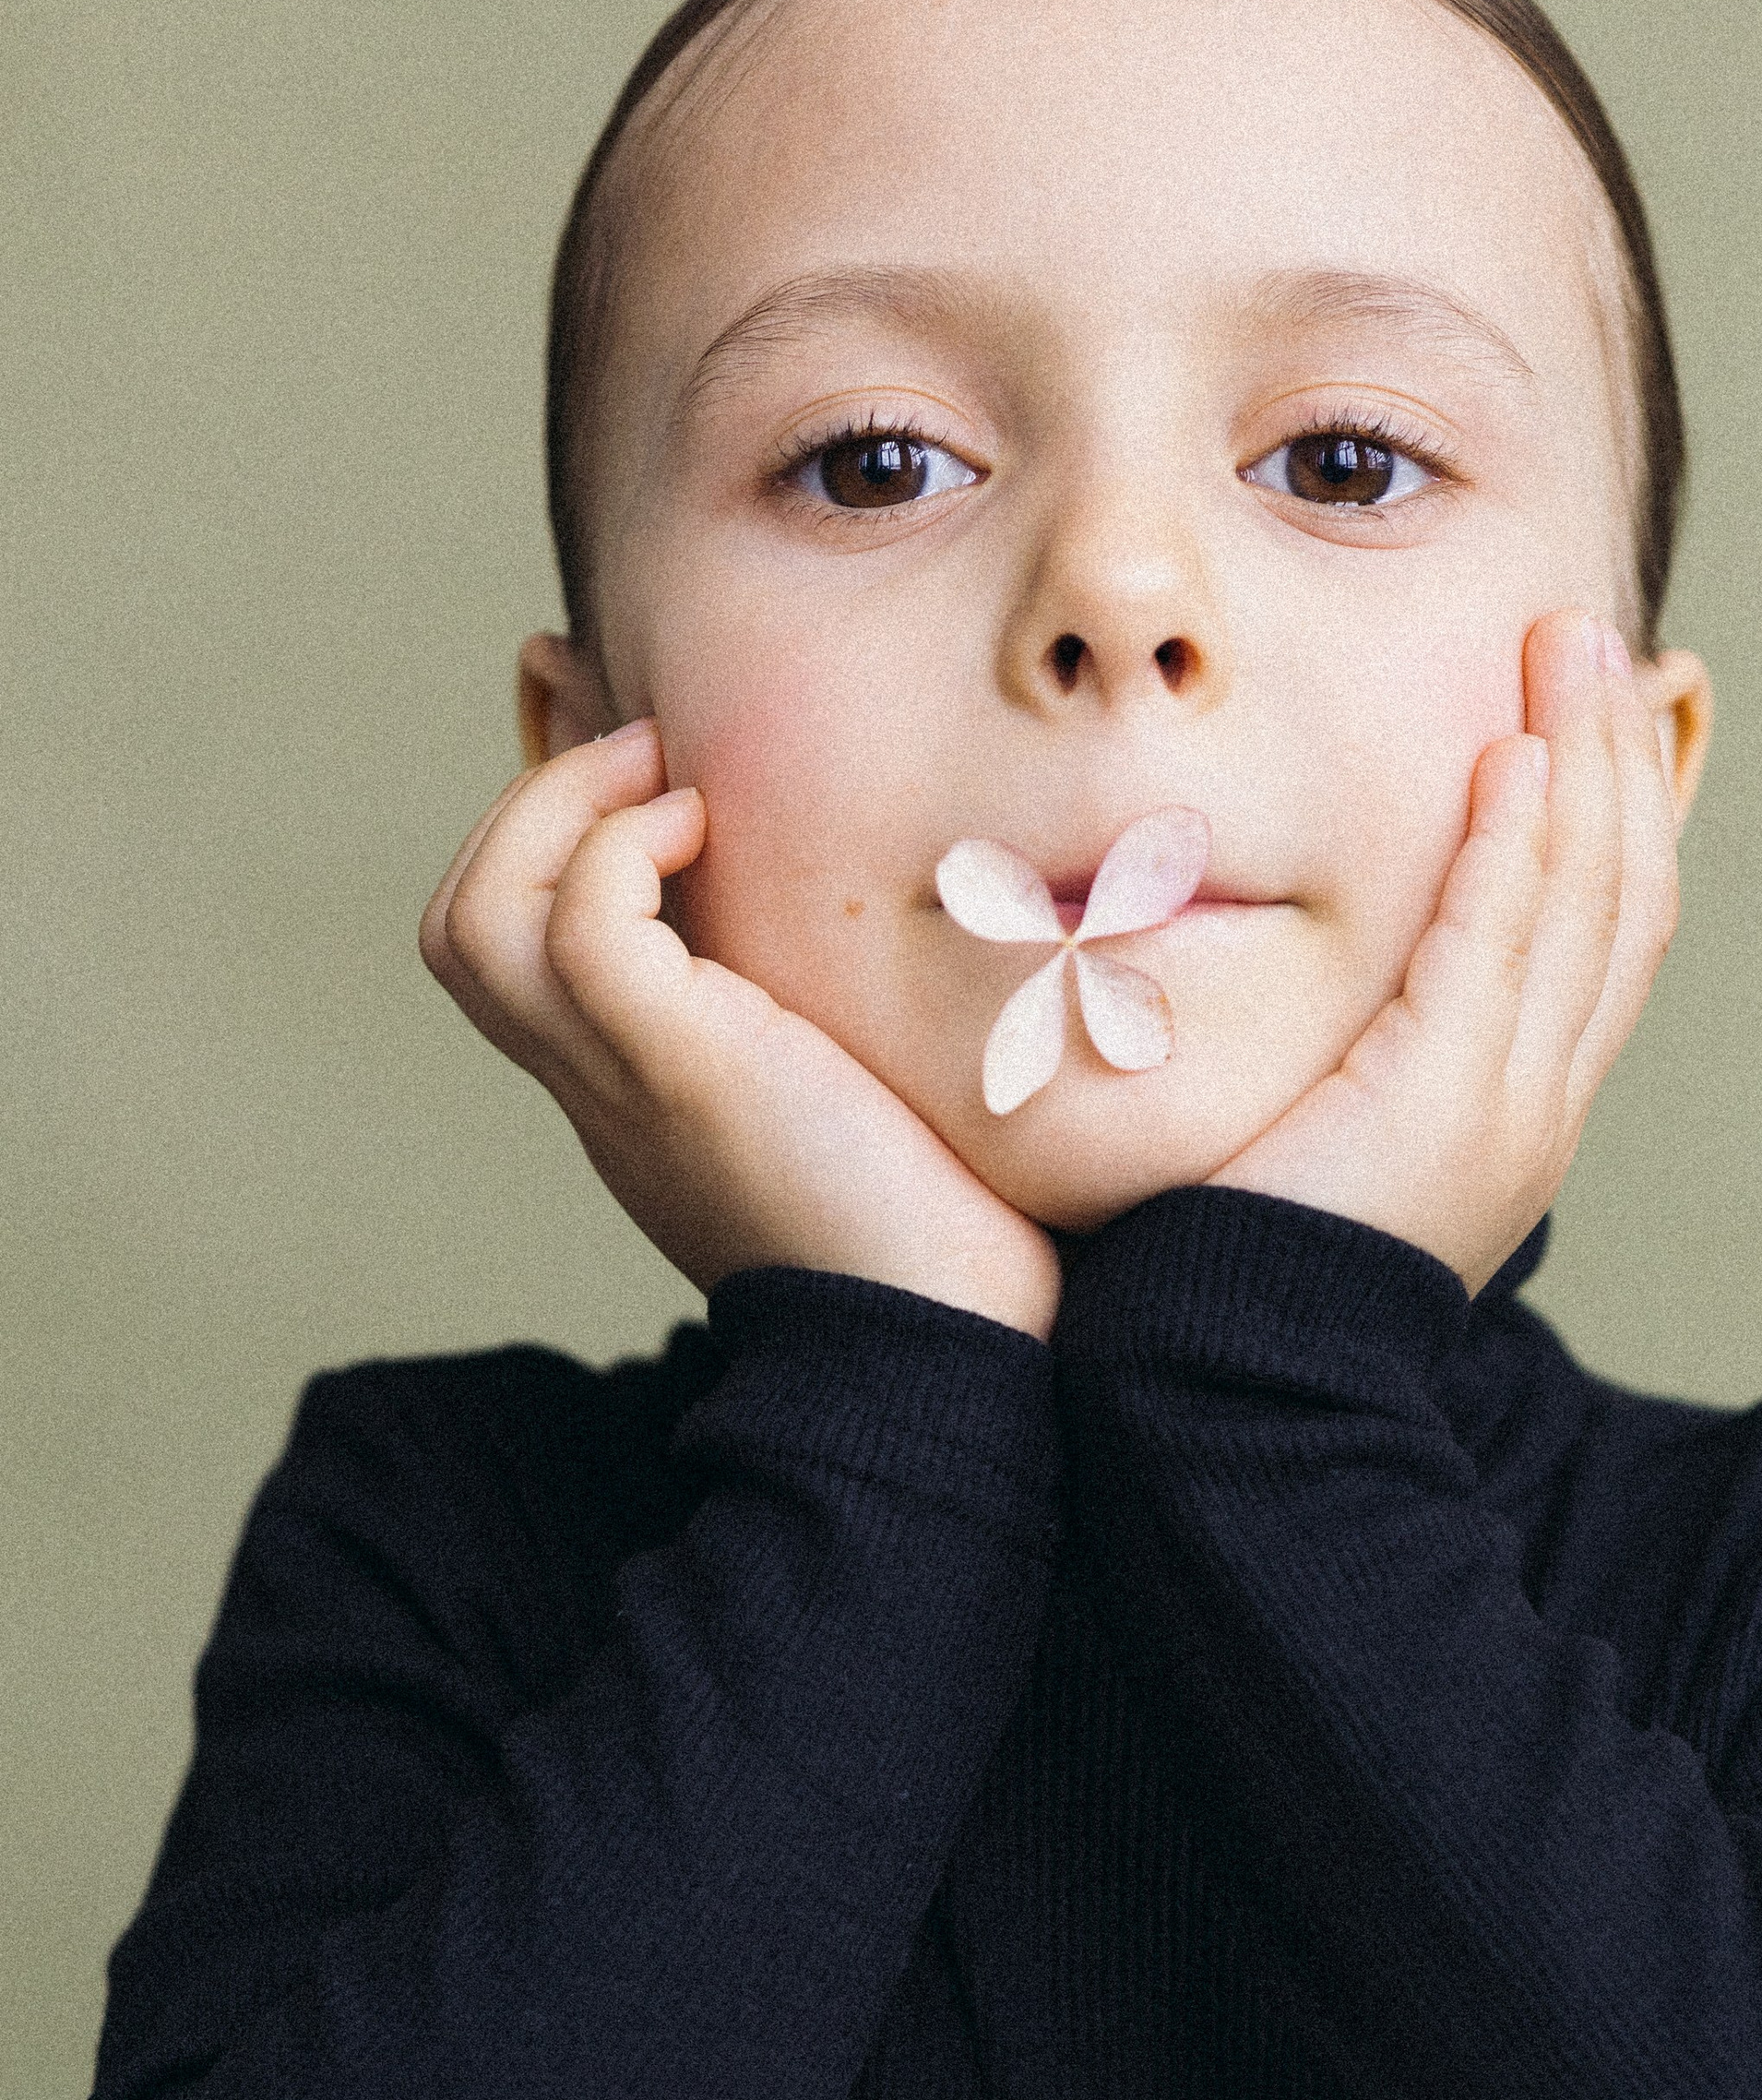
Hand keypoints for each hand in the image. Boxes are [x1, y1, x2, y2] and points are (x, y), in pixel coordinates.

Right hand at [420, 721, 1063, 1336]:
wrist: (959, 1346)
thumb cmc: (951, 1232)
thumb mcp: (861, 1094)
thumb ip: (823, 1019)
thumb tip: (882, 917)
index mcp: (639, 1094)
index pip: (517, 957)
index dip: (552, 845)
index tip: (658, 778)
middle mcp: (609, 1092)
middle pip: (463, 931)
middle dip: (532, 807)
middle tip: (653, 754)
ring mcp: (629, 1086)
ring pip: (478, 924)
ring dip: (556, 810)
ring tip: (670, 776)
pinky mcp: (682, 1074)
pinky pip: (580, 930)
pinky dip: (622, 849)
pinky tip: (711, 829)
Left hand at [1210, 613, 1691, 1292]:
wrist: (1232, 1391)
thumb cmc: (1236, 1270)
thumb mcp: (1317, 1133)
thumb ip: (1348, 1050)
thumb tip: (1318, 976)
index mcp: (1516, 1109)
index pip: (1602, 936)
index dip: (1613, 815)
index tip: (1592, 710)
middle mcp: (1537, 1103)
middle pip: (1622, 900)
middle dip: (1617, 760)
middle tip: (1591, 640)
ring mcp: (1508, 1105)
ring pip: (1585, 904)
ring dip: (1582, 763)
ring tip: (1568, 650)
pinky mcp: (1447, 1103)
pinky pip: (1501, 948)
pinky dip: (1515, 846)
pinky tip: (1513, 758)